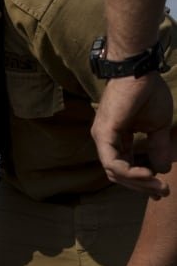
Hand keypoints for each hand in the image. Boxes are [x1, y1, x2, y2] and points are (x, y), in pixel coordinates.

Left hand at [91, 73, 172, 196]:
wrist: (140, 73)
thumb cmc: (148, 94)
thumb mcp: (157, 127)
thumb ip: (157, 148)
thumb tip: (162, 169)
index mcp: (117, 139)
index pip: (125, 167)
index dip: (143, 181)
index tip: (160, 189)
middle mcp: (106, 141)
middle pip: (119, 174)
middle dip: (141, 186)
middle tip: (162, 192)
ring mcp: (102, 138)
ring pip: (115, 172)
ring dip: (138, 182)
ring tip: (157, 185)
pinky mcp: (103, 134)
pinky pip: (112, 162)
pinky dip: (129, 172)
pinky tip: (147, 174)